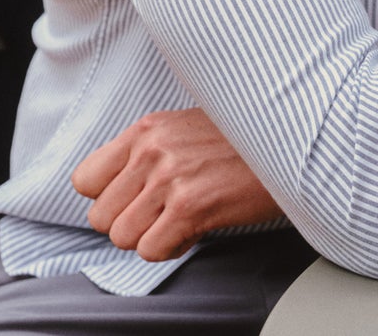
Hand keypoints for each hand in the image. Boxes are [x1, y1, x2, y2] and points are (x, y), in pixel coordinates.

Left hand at [71, 108, 282, 260]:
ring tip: (179, 222)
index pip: (84, 180)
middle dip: (130, 224)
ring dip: (150, 238)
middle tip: (161, 216)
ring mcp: (169, 178)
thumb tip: (123, 188)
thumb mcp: (186, 128)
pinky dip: (172, 249)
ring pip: (122, 237)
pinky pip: (151, 250)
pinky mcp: (191, 206)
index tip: (134, 201)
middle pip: (100, 216)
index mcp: (146, 129)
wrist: (294, 143)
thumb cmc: (244, 141)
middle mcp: (151, 150)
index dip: (107, 199)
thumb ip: (151, 151)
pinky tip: (195, 230)